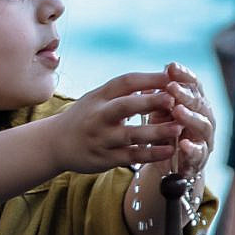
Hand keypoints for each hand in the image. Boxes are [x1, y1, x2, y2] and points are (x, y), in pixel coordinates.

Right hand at [43, 71, 177, 174]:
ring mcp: (101, 138)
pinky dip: (151, 154)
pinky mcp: (105, 158)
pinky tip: (169, 150)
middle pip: (125, 106)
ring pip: (131, 135)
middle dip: (149, 102)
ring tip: (178, 128)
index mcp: (100, 96)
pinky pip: (131, 157)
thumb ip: (124, 92)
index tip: (172, 76)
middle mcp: (99, 116)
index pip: (125, 82)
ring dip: (156, 131)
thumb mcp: (98, 98)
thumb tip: (161, 79)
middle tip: (174, 98)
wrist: (56, 144)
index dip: (149, 78)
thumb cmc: (86, 117)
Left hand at [159, 63, 213, 178]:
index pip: (194, 85)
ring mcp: (205, 139)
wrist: (168, 165)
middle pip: (199, 103)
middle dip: (186, 94)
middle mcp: (205, 118)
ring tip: (177, 111)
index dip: (185, 75)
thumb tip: (152, 78)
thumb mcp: (159, 112)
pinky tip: (183, 144)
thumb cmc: (164, 132)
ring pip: (203, 125)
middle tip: (172, 87)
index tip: (171, 66)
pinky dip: (192, 149)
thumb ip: (159, 97)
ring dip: (190, 117)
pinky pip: (199, 153)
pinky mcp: (200, 160)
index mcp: (195, 104)